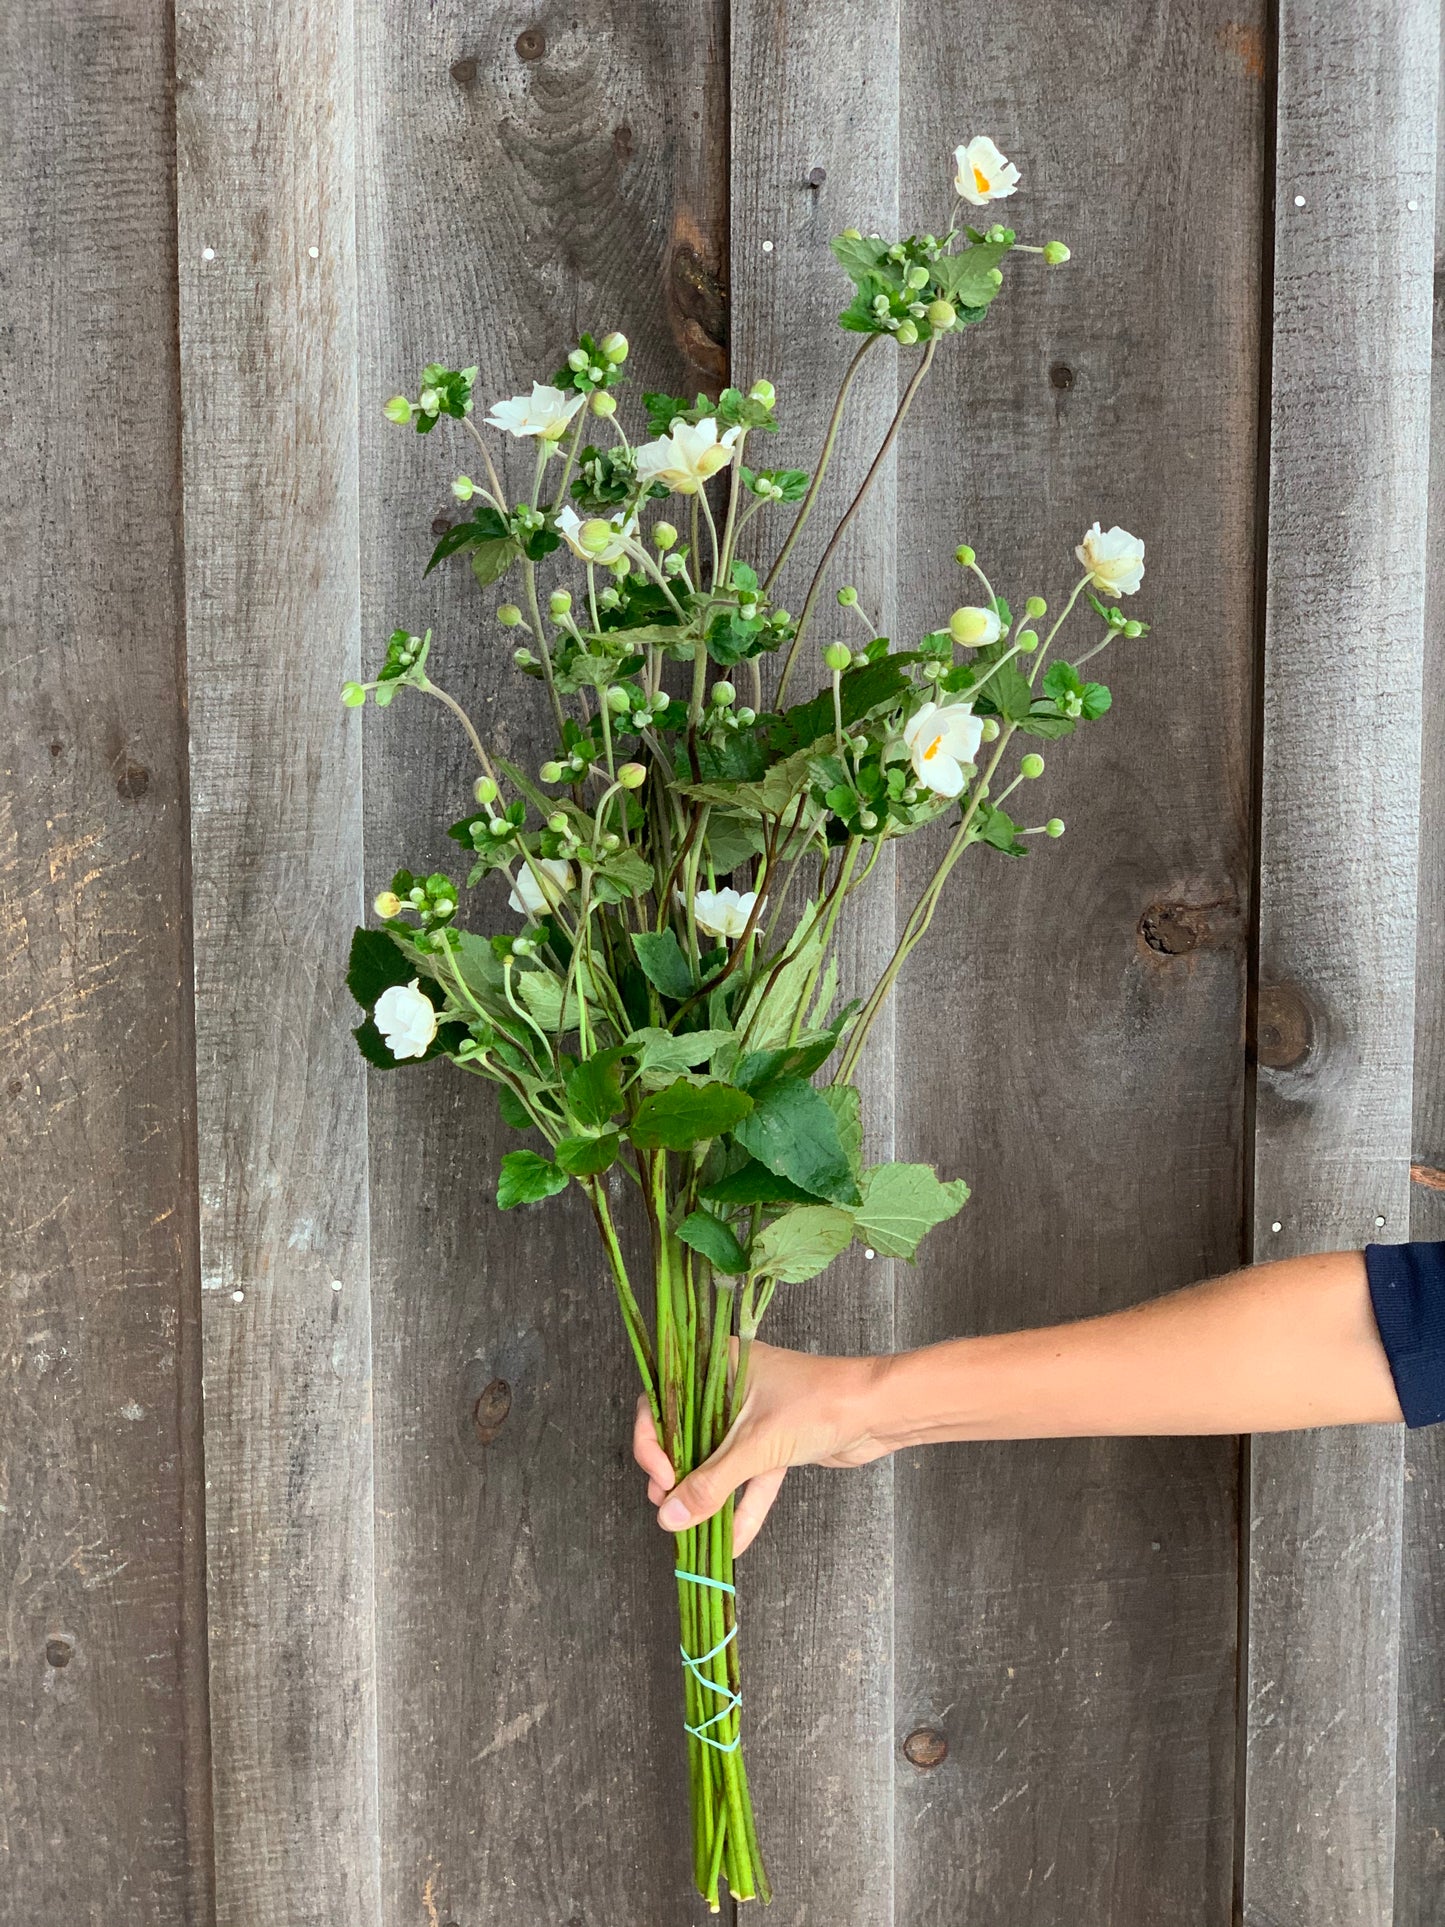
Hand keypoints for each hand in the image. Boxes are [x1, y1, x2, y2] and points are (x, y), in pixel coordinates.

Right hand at [631, 1339, 893, 1554]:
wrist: (879, 1410)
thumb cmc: (818, 1406)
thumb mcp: (756, 1446)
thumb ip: (710, 1484)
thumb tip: (669, 1517)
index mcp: (716, 1365)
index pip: (664, 1401)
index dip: (654, 1441)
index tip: (662, 1478)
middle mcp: (729, 1387)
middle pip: (686, 1434)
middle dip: (676, 1475)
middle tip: (667, 1507)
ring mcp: (752, 1417)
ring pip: (717, 1459)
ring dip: (706, 1495)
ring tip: (687, 1529)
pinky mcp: (774, 1443)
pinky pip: (748, 1478)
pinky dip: (742, 1507)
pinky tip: (732, 1543)